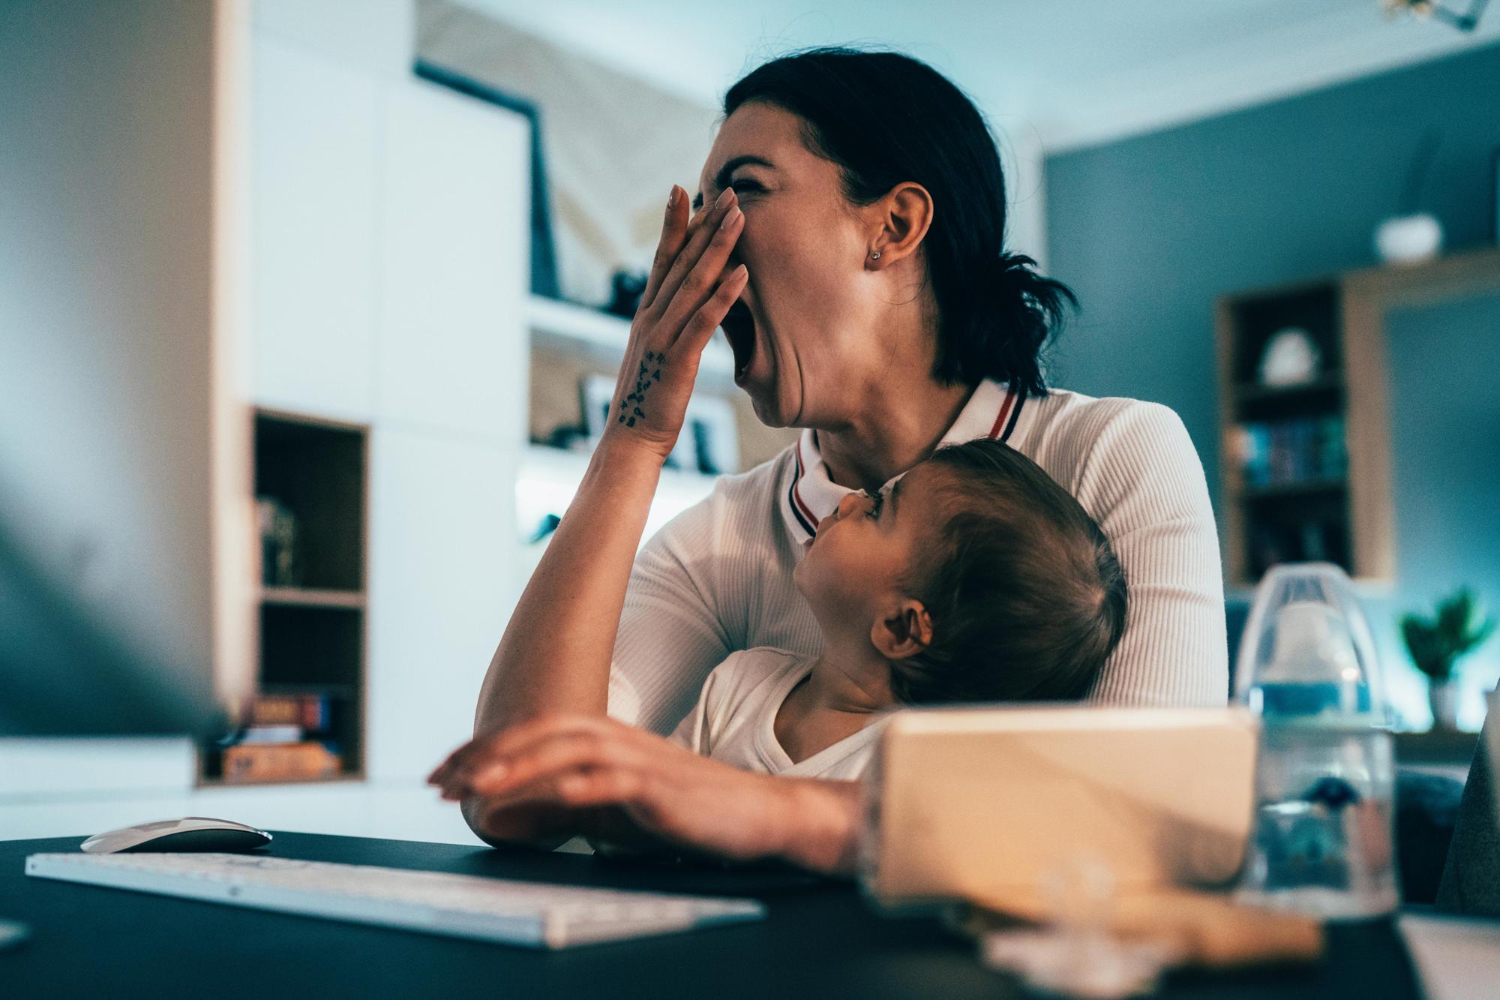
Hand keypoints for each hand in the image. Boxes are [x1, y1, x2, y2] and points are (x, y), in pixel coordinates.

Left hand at [429, 715, 818, 865]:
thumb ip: (556, 809)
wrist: (755, 815)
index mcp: (602, 739)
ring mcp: (643, 762)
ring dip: (523, 764)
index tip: (442, 773)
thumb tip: (499, 816)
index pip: (532, 732)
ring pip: (573, 749)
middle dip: (489, 753)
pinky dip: (587, 784)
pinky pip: (621, 781)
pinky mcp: (665, 790)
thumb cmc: (680, 814)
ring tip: (482, 784)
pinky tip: (557, 793)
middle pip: (544, 730)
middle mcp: (617, 739)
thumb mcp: (607, 813)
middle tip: (444, 779)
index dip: (484, 749)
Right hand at [603, 185, 746, 462]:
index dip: (673, 224)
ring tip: (739, 218)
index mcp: (646, 316)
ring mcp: (662, 337)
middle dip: (703, 224)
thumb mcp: (659, 357)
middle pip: (680, 261)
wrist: (631, 440)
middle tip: (726, 192)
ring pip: (693, 283)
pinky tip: (741, 274)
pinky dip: (723, 296)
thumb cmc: (650, 402)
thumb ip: (671, 329)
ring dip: (718, 248)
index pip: (661, 260)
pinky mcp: (677, 360)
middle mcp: (650, 318)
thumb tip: (688, 311)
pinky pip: (704, 322)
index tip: (683, 190)